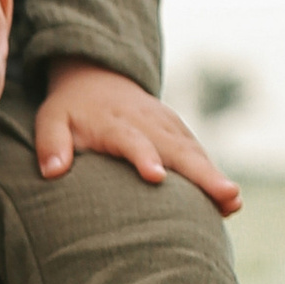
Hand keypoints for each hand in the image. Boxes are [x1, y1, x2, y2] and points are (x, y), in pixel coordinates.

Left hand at [36, 61, 239, 213]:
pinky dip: (213, 175)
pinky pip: (198, 154)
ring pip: (195, 152)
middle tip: (226, 196)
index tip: (156, 177)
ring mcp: (168, 127)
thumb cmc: (70, 110)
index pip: (132, 140)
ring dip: (215, 177)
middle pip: (177, 149)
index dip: (144, 157)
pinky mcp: (178, 133)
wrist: (98, 80)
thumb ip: (51, 143)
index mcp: (115, 122)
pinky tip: (228, 203)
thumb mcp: (50, 120)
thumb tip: (52, 171)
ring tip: (233, 203)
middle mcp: (148, 123)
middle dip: (202, 173)